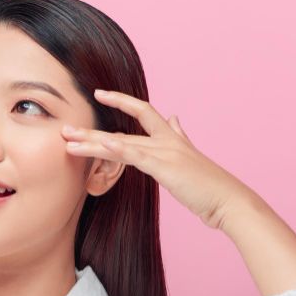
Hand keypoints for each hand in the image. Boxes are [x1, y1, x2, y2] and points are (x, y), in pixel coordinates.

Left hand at [60, 89, 253, 229]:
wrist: (229, 201)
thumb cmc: (210, 187)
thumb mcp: (191, 157)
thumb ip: (180, 136)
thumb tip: (175, 119)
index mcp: (172, 138)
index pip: (143, 111)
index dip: (121, 101)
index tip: (100, 94)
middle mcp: (167, 141)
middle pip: (122, 130)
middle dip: (92, 131)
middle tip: (65, 129)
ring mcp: (165, 152)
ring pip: (121, 143)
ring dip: (92, 143)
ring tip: (68, 140)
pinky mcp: (164, 167)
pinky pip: (135, 156)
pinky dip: (116, 149)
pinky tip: (99, 144)